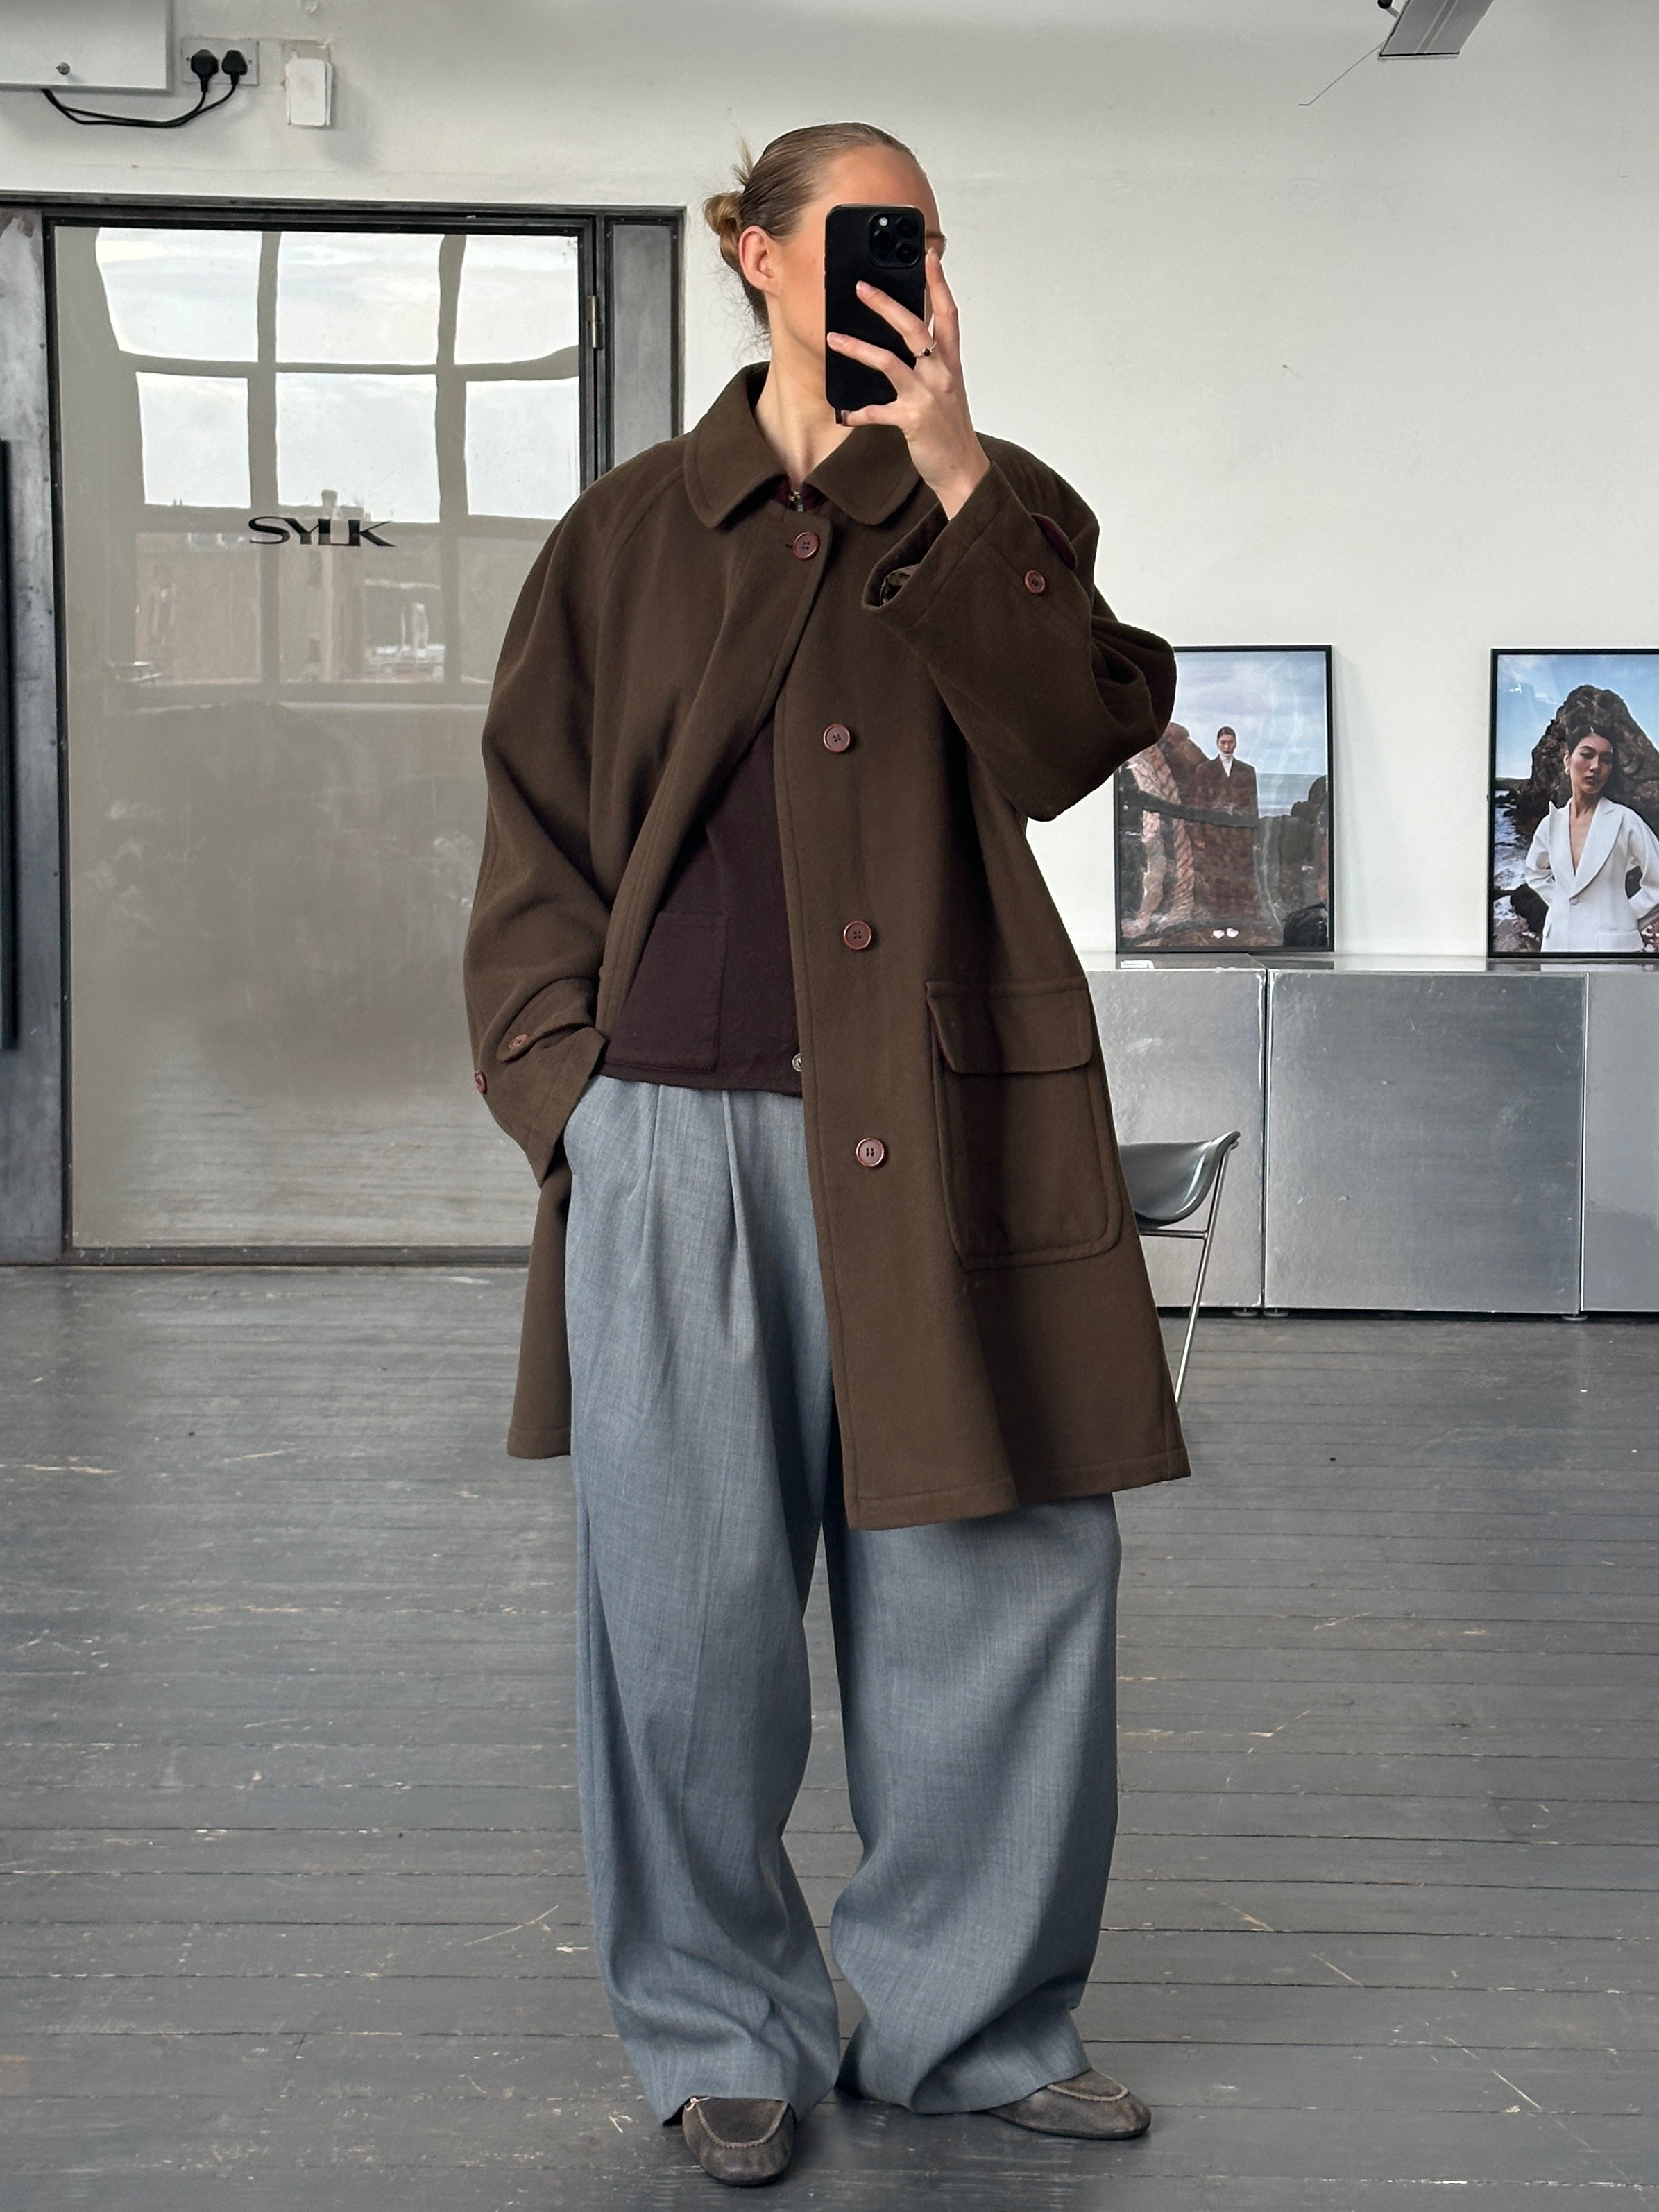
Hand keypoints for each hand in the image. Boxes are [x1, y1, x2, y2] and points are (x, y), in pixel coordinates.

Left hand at [827, 249, 990, 519]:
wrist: (964, 470)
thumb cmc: (951, 430)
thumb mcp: (947, 389)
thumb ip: (930, 363)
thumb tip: (904, 343)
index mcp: (951, 363)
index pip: (948, 314)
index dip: (938, 284)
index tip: (928, 256)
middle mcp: (941, 374)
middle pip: (914, 328)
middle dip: (886, 304)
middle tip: (861, 287)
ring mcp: (927, 396)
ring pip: (889, 361)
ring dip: (858, 347)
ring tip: (834, 338)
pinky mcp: (912, 420)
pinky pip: (877, 411)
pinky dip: (858, 412)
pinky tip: (844, 413)